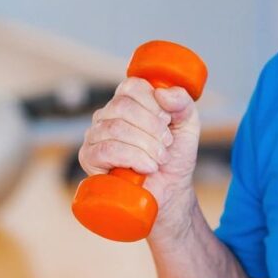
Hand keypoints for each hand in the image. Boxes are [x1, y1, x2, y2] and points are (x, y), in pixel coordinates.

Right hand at [78, 77, 201, 237]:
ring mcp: (95, 136)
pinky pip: (105, 150)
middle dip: (152, 127)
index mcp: (128, 100)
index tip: (168, 121)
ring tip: (160, 159)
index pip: (131, 86)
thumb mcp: (188, 125)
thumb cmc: (176, 155)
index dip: (152, 103)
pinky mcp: (89, 158)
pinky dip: (133, 158)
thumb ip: (182, 103)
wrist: (170, 191)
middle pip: (123, 106)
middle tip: (167, 144)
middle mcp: (107, 114)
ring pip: (115, 128)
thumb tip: (163, 93)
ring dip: (146, 145)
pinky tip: (147, 167)